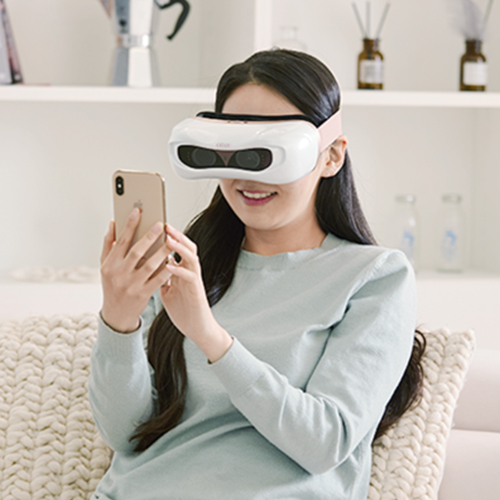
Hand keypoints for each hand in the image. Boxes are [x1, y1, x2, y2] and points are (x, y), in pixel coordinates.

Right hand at [100, 208, 171, 332]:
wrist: (116, 314)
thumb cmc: (112, 285)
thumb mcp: (105, 266)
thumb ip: (108, 244)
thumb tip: (112, 223)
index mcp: (109, 265)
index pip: (121, 241)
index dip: (129, 225)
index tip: (138, 211)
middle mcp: (119, 274)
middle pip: (136, 252)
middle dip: (149, 237)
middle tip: (160, 225)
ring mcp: (131, 285)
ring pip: (149, 265)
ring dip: (161, 252)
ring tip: (171, 241)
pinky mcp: (143, 294)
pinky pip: (158, 280)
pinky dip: (166, 269)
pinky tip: (172, 260)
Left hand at [160, 224, 232, 362]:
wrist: (197, 328)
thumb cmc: (182, 310)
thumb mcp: (168, 290)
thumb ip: (161, 277)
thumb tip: (149, 266)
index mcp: (182, 271)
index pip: (178, 248)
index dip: (170, 236)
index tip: (156, 226)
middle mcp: (190, 272)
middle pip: (187, 247)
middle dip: (176, 235)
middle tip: (164, 224)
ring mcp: (194, 280)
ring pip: (191, 257)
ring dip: (180, 247)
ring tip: (168, 239)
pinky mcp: (196, 291)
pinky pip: (189, 277)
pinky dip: (179, 270)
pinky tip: (169, 265)